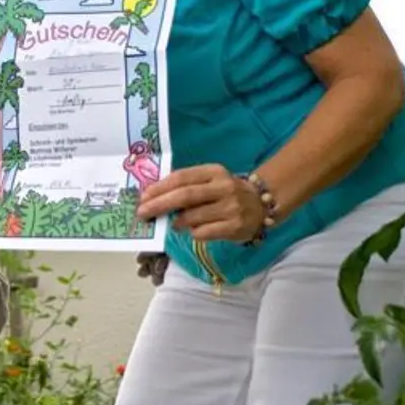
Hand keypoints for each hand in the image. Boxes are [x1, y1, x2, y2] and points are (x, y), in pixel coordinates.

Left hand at [136, 164, 266, 242]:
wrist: (261, 205)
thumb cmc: (226, 193)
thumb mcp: (210, 181)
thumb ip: (187, 185)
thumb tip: (153, 196)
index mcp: (214, 171)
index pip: (182, 177)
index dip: (160, 187)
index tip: (143, 196)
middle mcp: (223, 187)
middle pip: (185, 196)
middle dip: (160, 205)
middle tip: (143, 213)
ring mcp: (230, 207)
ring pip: (192, 217)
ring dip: (176, 222)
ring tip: (172, 224)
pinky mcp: (234, 226)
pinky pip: (203, 233)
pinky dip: (192, 233)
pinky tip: (193, 230)